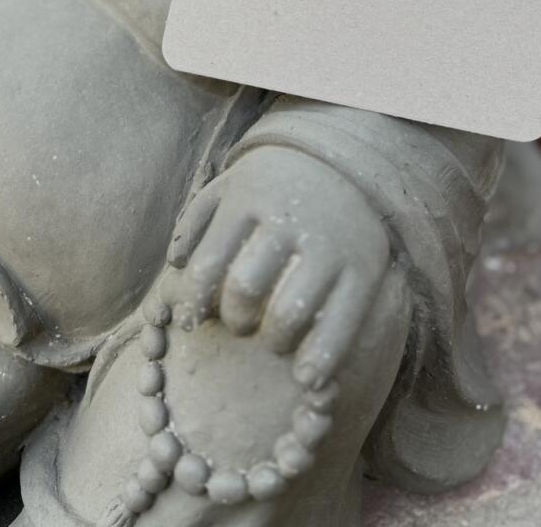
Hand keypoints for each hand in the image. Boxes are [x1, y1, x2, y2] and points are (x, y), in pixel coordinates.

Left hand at [166, 147, 391, 387]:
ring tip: (272, 341)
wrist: (347, 162)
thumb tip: (176, 265)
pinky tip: (307, 378)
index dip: (193, 302)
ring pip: (290, 313)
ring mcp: (329, 246)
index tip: (192, 320)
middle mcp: (287, 221)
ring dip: (273, 341)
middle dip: (234, 320)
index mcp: (248, 199)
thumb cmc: (274, 185)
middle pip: (245, 289)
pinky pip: (341, 326)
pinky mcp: (364, 269)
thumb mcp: (231, 185)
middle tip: (238, 326)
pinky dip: (321, 360)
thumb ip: (196, 220)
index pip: (208, 263)